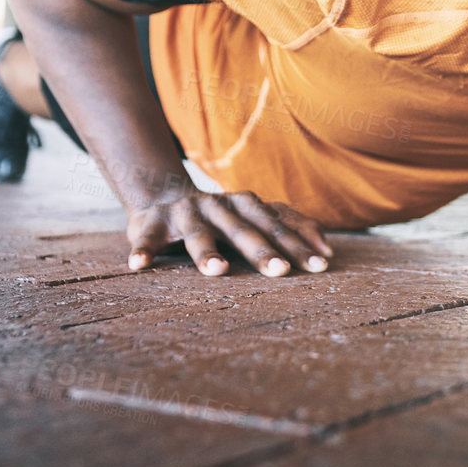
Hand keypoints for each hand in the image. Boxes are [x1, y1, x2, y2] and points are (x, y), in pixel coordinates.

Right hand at [126, 189, 334, 276]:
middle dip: (262, 249)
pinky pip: (147, 239)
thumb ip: (287, 226)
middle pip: (243, 229)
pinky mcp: (151, 224)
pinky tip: (138, 266)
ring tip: (216, 271)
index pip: (277, 224)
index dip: (299, 243)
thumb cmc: (219, 217)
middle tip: (281, 271)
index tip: (322, 264)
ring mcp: (185, 214)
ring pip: (197, 234)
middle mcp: (217, 206)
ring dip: (206, 251)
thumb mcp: (253, 215)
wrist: (161, 195)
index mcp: (244, 205)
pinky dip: (143, 250)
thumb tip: (329, 248)